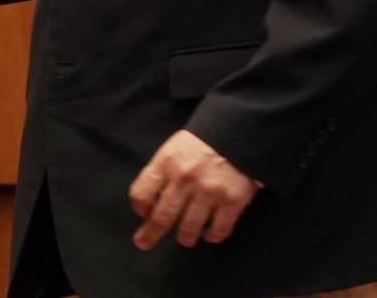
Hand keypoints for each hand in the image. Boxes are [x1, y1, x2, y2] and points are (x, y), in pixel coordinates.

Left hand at [129, 129, 258, 249]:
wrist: (237, 133)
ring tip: (184, 236)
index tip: (143, 214)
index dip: (139, 208)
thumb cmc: (201, 143)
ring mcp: (209, 192)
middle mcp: (184, 178)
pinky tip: (208, 232)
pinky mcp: (232, 201)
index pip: (141, 193)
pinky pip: (218, 231)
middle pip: (162, 217)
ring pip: (188, 230)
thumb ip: (161, 173)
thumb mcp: (173, 149)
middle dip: (151, 234)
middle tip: (144, 242)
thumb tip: (149, 203)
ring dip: (184, 237)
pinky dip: (211, 236)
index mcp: (166, 162)